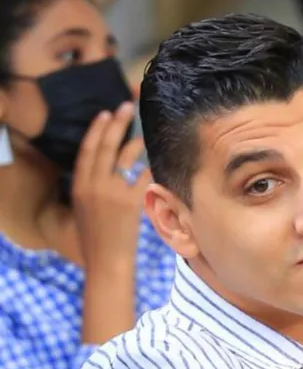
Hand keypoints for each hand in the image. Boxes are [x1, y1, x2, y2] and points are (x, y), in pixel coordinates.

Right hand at [72, 101, 149, 271]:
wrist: (106, 261)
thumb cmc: (96, 239)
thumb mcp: (84, 209)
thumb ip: (91, 187)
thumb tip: (106, 169)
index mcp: (79, 185)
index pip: (87, 149)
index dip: (97, 130)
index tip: (105, 114)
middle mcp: (93, 184)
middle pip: (105, 146)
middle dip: (117, 124)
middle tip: (127, 107)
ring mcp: (111, 192)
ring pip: (125, 158)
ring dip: (136, 142)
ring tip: (144, 133)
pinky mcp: (130, 202)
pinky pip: (143, 176)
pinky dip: (151, 166)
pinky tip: (158, 160)